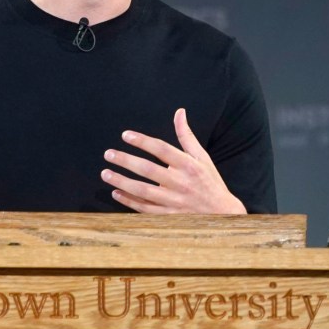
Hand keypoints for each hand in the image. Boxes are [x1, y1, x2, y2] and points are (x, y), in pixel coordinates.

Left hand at [101, 108, 246, 213]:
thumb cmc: (209, 181)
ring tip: (105, 173)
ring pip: (143, 191)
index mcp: (189, 165)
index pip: (162, 149)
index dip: (143, 141)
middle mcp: (181, 183)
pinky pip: (145, 209)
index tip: (125, 135)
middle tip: (108, 154)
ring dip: (122, 181)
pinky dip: (129, 201)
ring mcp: (174, 201)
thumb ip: (186, 135)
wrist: (222, 213)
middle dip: (126, 161)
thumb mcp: (202, 157)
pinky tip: (116, 193)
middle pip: (149, 170)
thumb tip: (179, 112)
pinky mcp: (169, 216)